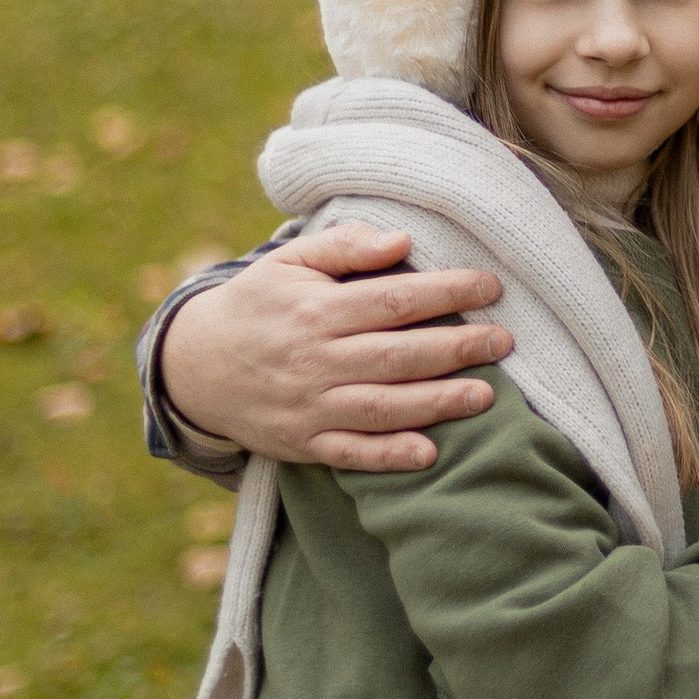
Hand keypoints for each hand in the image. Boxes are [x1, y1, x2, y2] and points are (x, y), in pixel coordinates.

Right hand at [158, 228, 513, 473]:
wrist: (194, 365)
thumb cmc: (258, 304)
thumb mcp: (289, 262)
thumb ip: (345, 246)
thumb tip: (403, 241)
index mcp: (316, 311)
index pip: (395, 300)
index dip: (448, 292)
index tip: (491, 285)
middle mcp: (314, 360)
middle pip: (398, 356)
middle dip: (458, 348)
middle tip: (504, 341)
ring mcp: (308, 407)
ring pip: (383, 407)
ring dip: (438, 403)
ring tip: (487, 395)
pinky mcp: (302, 444)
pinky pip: (351, 454)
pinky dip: (389, 457)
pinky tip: (429, 452)